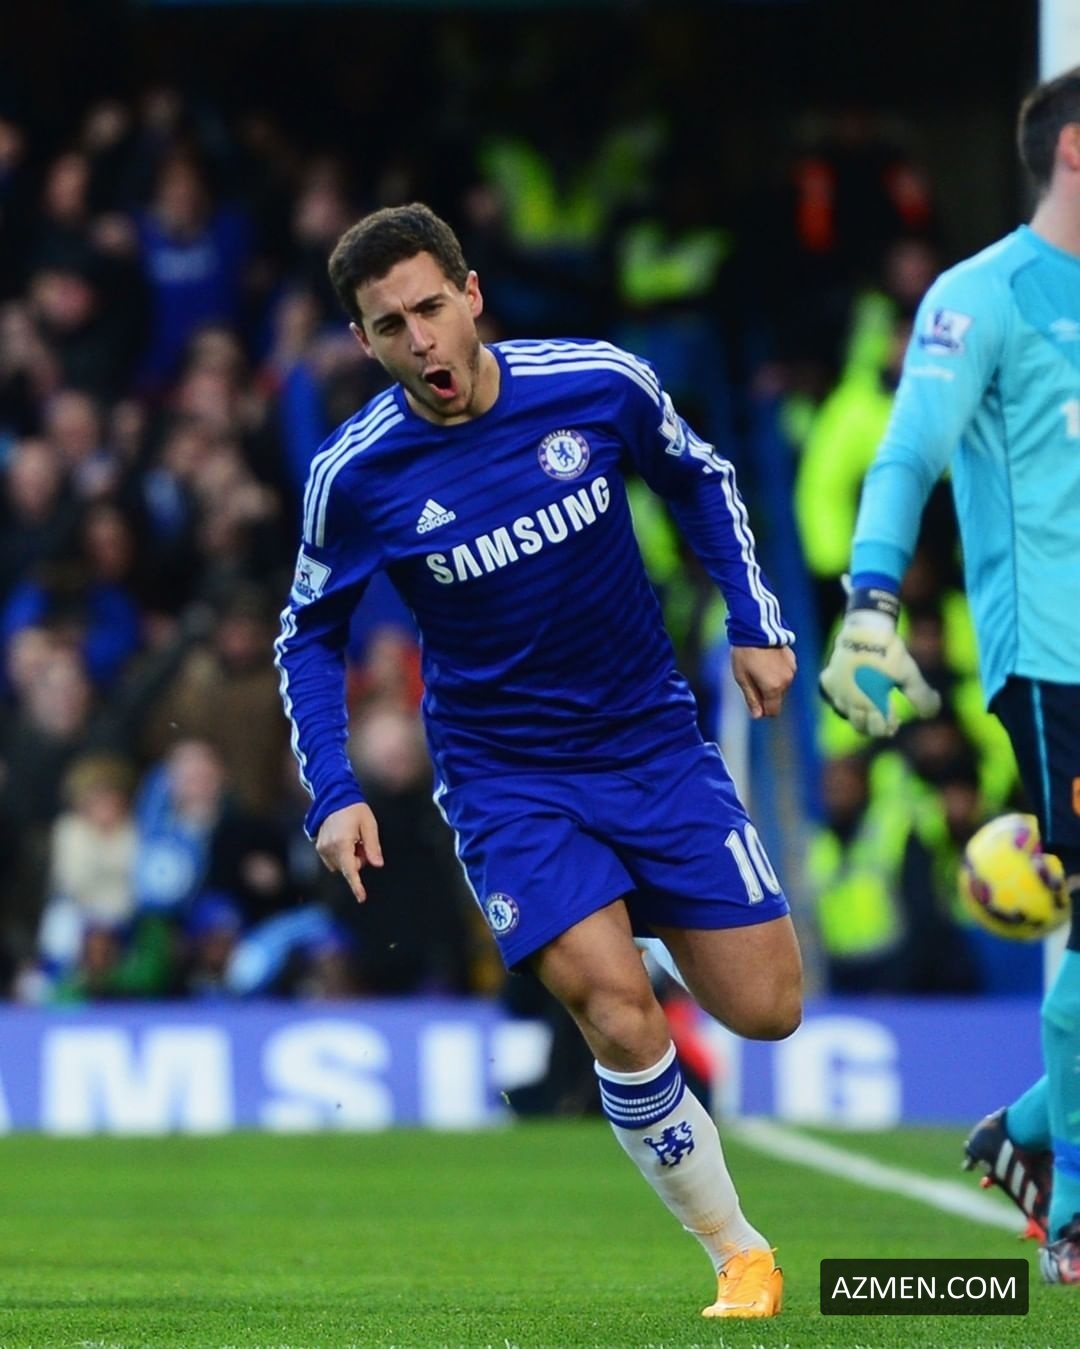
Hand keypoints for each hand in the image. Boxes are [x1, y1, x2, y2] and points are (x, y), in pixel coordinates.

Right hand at [315, 802, 383, 902]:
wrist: (334, 796)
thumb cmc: (355, 809)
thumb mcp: (370, 825)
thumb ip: (373, 846)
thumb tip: (377, 864)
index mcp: (342, 843)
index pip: (350, 870)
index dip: (356, 885)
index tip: (361, 898)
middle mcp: (329, 848)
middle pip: (348, 867)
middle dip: (358, 860)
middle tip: (363, 842)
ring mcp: (321, 847)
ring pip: (340, 864)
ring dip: (349, 857)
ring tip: (353, 838)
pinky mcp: (318, 846)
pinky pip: (333, 859)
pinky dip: (341, 854)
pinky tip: (345, 838)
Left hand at [731, 645, 796, 718]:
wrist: (756, 629)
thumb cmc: (745, 654)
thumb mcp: (742, 678)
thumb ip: (751, 698)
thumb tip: (757, 716)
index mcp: (773, 688)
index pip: (773, 711)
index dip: (763, 710)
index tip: (753, 700)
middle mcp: (786, 682)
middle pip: (777, 698)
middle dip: (766, 694)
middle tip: (752, 678)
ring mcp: (791, 670)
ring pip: (782, 685)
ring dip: (772, 682)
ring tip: (759, 666)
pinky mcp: (792, 660)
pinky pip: (785, 673)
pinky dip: (777, 671)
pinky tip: (767, 659)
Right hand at [819, 610, 940, 735]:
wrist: (865, 628)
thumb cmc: (890, 653)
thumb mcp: (910, 674)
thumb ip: (921, 697)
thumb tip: (930, 715)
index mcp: (871, 703)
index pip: (877, 729)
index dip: (888, 728)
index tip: (896, 721)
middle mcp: (851, 702)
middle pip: (859, 726)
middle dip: (873, 724)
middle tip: (883, 716)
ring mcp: (837, 691)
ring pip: (846, 713)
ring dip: (858, 714)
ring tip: (869, 705)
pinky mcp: (829, 679)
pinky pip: (834, 697)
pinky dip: (842, 698)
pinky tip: (851, 691)